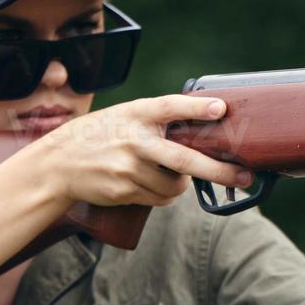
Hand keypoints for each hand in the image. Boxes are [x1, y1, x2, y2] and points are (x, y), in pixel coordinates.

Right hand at [35, 95, 252, 207]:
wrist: (59, 163)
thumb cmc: (101, 135)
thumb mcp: (126, 115)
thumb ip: (159, 120)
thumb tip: (207, 121)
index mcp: (136, 113)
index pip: (170, 107)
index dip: (196, 107)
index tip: (221, 109)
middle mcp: (134, 141)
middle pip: (184, 160)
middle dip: (220, 171)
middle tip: (245, 176)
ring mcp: (128, 169)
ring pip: (176, 185)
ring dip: (182, 183)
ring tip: (166, 172)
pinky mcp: (125, 191)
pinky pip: (161, 198)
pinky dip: (166, 194)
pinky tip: (151, 183)